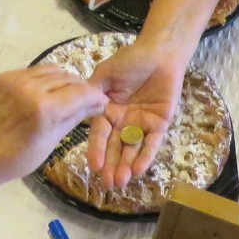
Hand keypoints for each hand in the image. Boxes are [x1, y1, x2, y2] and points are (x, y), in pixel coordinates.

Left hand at [0, 65, 108, 182]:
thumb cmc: (18, 156)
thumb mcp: (51, 141)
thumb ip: (74, 117)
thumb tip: (96, 104)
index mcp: (44, 109)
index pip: (80, 92)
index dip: (95, 96)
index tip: (102, 101)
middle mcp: (31, 88)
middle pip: (68, 78)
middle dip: (81, 88)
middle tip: (86, 99)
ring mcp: (16, 79)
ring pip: (52, 70)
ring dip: (64, 80)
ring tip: (67, 93)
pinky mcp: (5, 76)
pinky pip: (34, 71)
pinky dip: (45, 79)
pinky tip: (47, 90)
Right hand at [86, 39, 185, 191]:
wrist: (160, 53)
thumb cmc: (130, 60)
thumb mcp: (105, 74)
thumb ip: (92, 92)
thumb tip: (79, 108)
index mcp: (107, 111)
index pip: (99, 135)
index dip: (96, 150)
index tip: (94, 167)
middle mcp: (122, 121)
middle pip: (115, 147)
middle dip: (111, 166)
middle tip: (108, 185)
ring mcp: (141, 124)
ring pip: (132, 149)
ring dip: (126, 166)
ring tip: (121, 182)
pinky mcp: (160, 124)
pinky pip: (151, 142)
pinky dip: (145, 155)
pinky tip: (139, 169)